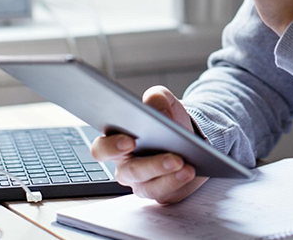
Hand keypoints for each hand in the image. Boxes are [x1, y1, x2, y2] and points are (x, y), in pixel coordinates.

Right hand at [89, 86, 206, 203]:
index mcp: (116, 141)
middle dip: (151, 165)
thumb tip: (159, 111)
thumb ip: (156, 99)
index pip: (102, 149)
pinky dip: (179, 182)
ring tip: (185, 165)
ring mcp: (142, 182)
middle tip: (172, 158)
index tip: (129, 141)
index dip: (111, 147)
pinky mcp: (161, 191)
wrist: (189, 135)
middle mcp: (126, 165)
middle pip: (130, 171)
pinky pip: (166, 193)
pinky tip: (190, 170)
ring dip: (169, 177)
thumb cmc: (167, 119)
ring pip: (149, 186)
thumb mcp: (163, 101)